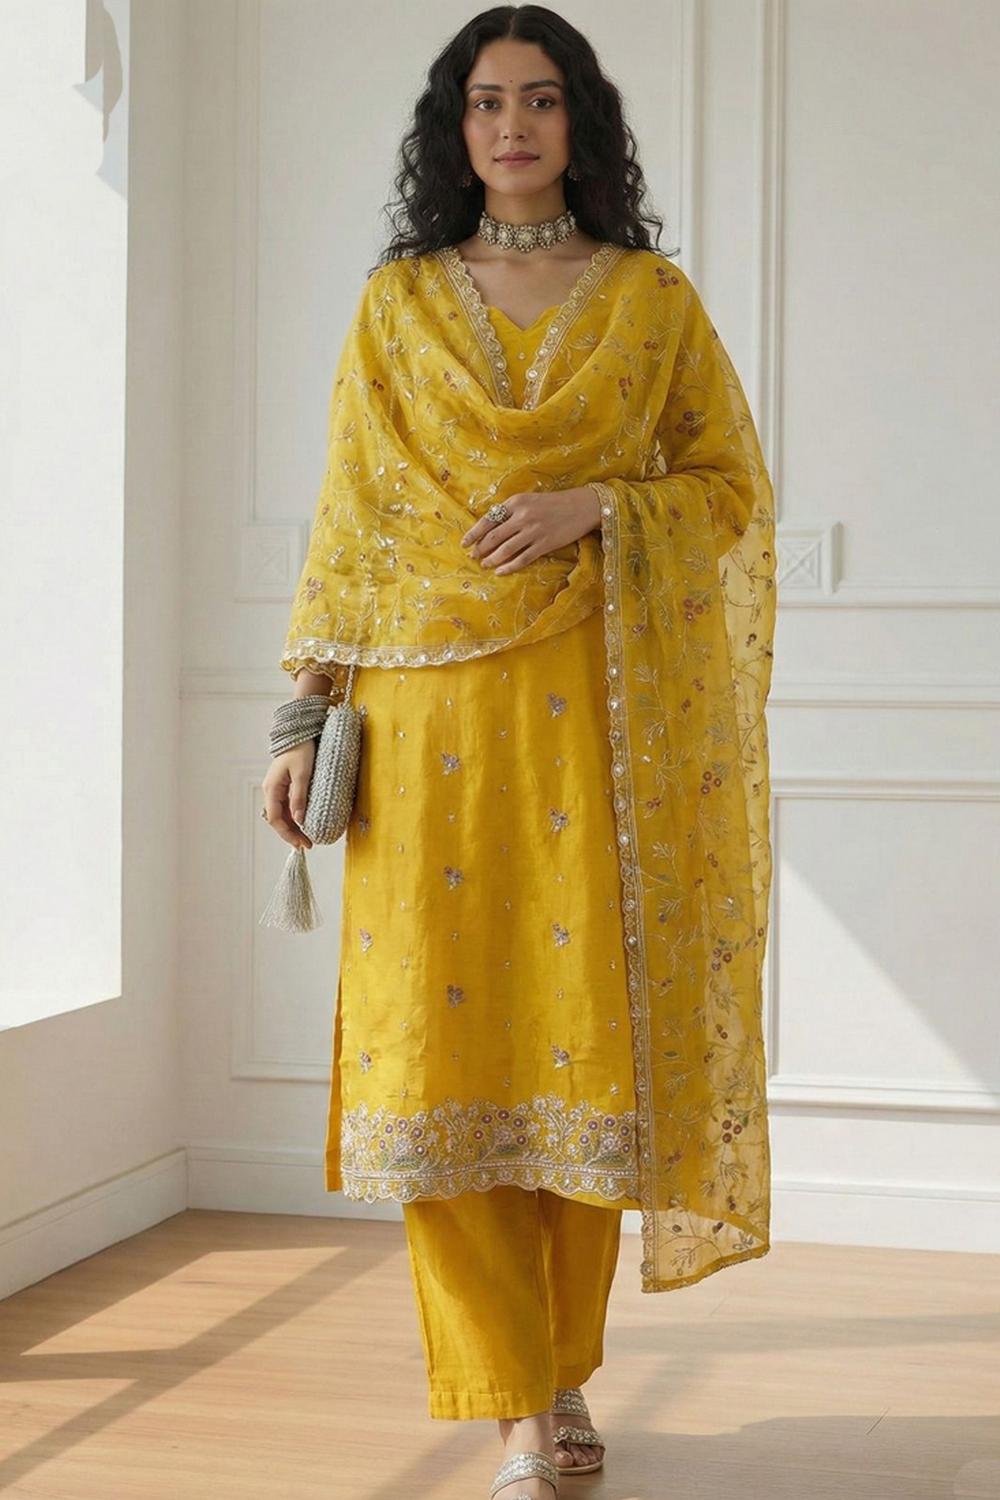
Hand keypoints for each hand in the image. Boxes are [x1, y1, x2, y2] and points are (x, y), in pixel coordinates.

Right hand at [262, 740, 315, 848]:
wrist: (299, 732)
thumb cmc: (301, 749)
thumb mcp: (303, 774)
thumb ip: (299, 797)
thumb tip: (299, 820)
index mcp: (272, 788)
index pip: (275, 818)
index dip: (287, 833)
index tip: (301, 843)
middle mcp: (271, 790)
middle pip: (278, 818)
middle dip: (291, 833)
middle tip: (307, 844)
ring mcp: (277, 787)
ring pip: (282, 813)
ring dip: (293, 826)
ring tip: (307, 837)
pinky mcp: (284, 785)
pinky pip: (287, 805)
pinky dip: (294, 816)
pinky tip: (304, 822)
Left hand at [460, 485, 601, 574]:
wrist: (582, 506)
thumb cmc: (554, 503)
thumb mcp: (529, 500)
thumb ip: (511, 511)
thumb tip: (491, 528)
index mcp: (516, 502)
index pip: (488, 519)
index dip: (474, 534)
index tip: (464, 543)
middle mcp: (523, 516)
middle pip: (494, 537)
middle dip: (481, 549)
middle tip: (473, 557)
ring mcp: (534, 531)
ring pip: (506, 550)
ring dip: (492, 559)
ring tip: (485, 565)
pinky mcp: (545, 544)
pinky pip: (522, 559)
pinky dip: (509, 567)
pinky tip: (501, 571)